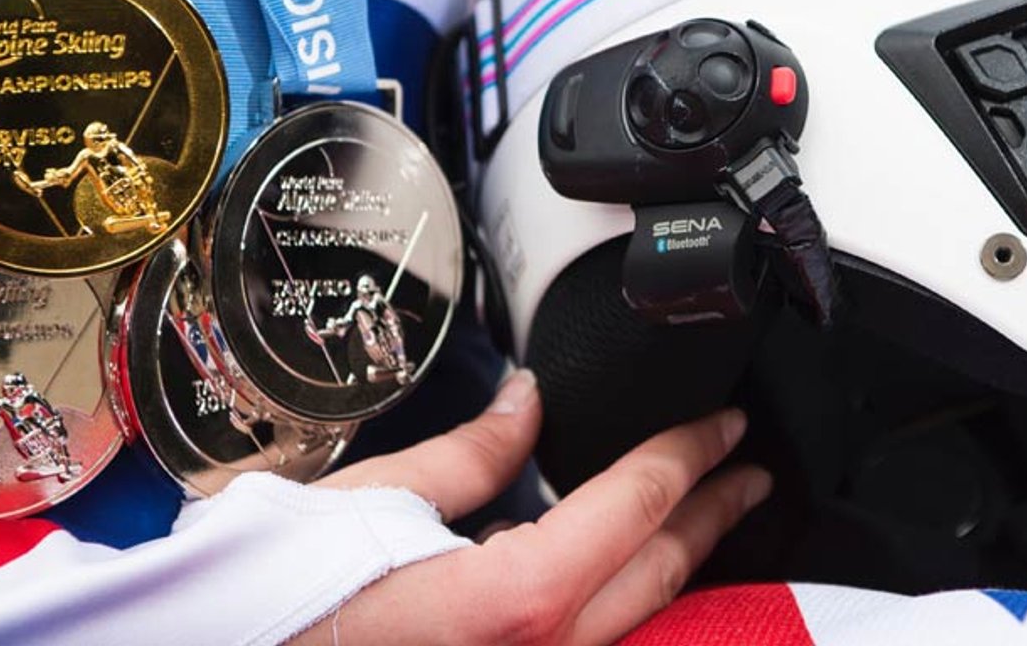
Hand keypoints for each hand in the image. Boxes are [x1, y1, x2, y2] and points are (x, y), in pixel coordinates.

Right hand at [292, 371, 771, 644]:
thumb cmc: (275, 600)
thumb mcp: (376, 498)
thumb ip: (472, 454)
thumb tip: (528, 404)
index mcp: (514, 600)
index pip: (638, 506)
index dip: (691, 453)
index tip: (727, 423)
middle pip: (658, 573)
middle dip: (714, 514)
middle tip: (751, 471)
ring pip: (635, 622)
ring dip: (679, 563)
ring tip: (710, 517)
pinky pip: (588, 644)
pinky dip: (622, 601)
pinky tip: (629, 576)